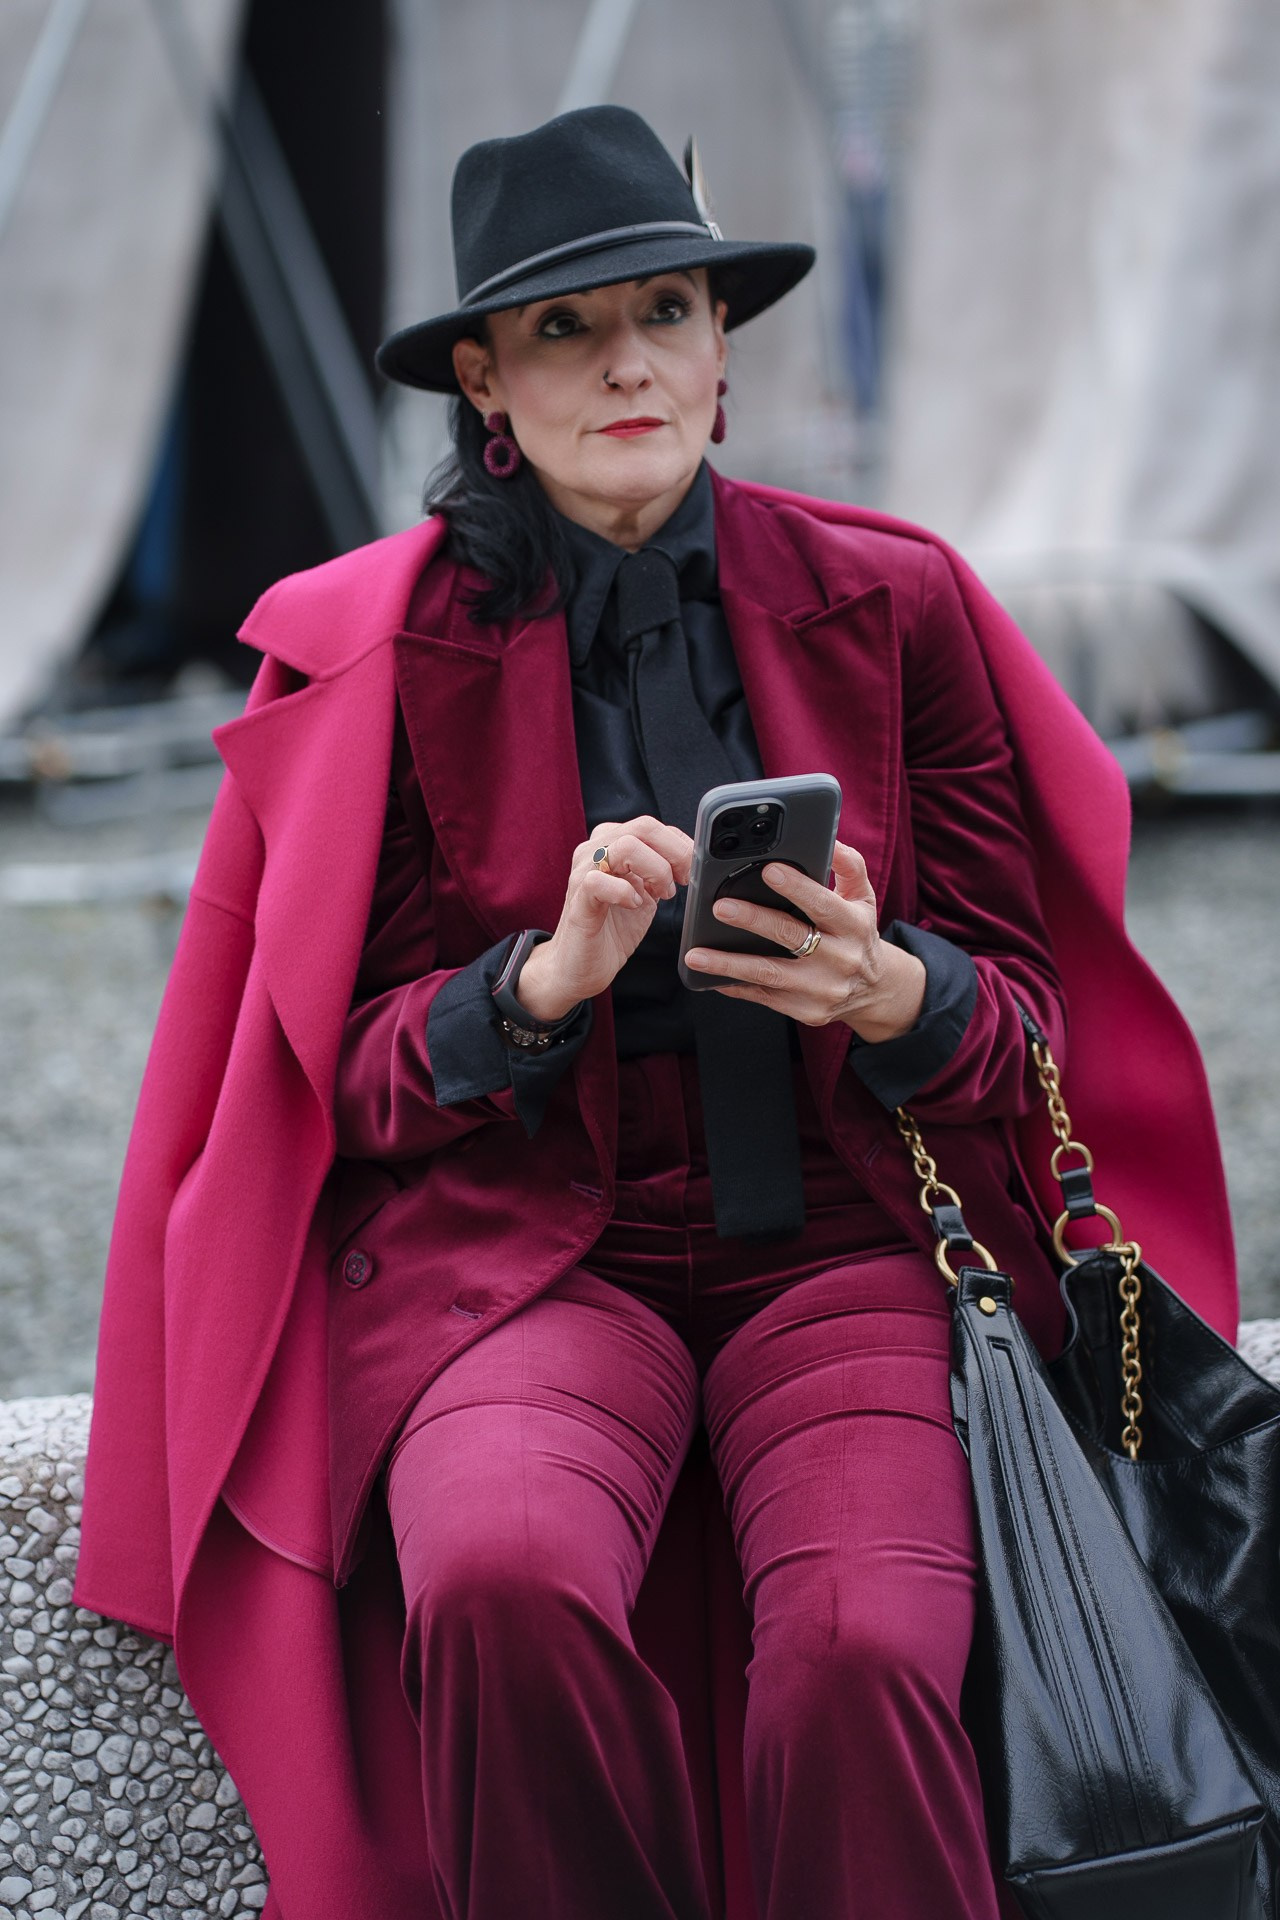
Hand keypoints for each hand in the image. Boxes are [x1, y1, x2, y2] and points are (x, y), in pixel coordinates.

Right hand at [514, 816, 694, 1022]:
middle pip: (644, 826)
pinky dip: (624, 892)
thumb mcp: (646, 894)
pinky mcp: (578, 900)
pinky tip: (633, 905)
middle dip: (676, 853)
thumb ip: (662, 873)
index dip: (681, 845)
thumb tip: (693, 863)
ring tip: (660, 894)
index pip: (653, 826)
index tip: (692, 871)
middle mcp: (595, 851)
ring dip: (656, 870)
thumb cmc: (612, 930)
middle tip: (684, 881)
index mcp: (611, 845)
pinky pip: (598, 881)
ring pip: (625, 845)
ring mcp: (583, 872)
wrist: (578, 966)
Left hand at [682, 839, 926, 1040]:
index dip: (797, 888)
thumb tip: (829, 839)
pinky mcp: (805, 1011)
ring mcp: (821, 989)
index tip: (769, 870)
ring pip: (770, 974)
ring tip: (696, 954)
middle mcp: (841, 959)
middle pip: (791, 937)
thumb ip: (849, 866)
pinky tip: (710, 976)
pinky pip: (764, 997)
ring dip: (730, 964)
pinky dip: (734, 985)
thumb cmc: (858, 934)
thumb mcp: (863, 898)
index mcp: (854, 926)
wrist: (875, 989)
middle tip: (719, 907)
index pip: (823, 904)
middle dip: (753, 920)